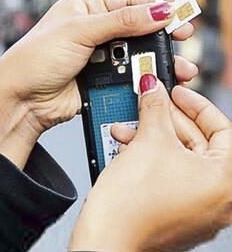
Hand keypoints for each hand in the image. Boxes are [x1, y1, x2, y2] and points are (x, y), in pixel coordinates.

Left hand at [0, 0, 196, 167]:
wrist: (20, 101)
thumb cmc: (35, 59)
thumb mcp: (78, 32)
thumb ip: (121, 21)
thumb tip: (160, 9)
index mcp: (84, 9)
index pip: (129, 0)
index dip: (156, 6)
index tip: (179, 15)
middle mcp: (93, 30)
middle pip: (139, 28)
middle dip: (161, 35)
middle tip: (183, 40)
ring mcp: (98, 57)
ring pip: (137, 55)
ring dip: (157, 60)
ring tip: (178, 69)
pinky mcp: (101, 81)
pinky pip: (129, 78)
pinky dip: (145, 80)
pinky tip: (158, 83)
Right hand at [70, 76, 231, 250]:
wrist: (106, 237)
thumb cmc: (133, 205)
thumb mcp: (148, 140)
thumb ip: (155, 107)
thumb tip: (154, 88)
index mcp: (226, 181)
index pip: (222, 128)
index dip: (196, 104)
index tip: (177, 92)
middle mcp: (220, 199)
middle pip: (199, 144)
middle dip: (167, 120)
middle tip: (150, 103)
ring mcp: (199, 211)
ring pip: (181, 161)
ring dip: (153, 138)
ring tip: (129, 128)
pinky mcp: (178, 217)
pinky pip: (172, 178)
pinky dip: (153, 160)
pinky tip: (129, 148)